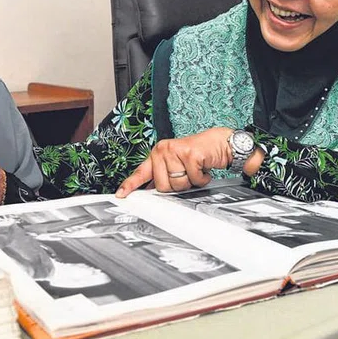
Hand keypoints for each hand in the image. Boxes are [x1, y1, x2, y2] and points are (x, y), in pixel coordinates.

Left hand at [115, 127, 234, 197]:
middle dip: (178, 185)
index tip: (120, 195)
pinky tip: (202, 168)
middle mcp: (163, 150)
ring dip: (191, 182)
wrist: (217, 143)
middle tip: (186, 173)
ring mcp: (176, 151)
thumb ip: (163, 176)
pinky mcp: (190, 154)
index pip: (140, 173)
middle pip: (163, 186)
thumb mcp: (175, 165)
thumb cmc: (196, 156)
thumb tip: (151, 192)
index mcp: (157, 154)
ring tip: (194, 170)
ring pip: (178, 184)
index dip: (130, 185)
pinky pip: (193, 179)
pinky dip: (201, 178)